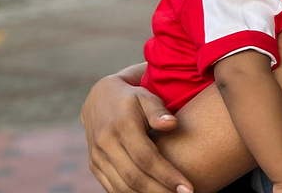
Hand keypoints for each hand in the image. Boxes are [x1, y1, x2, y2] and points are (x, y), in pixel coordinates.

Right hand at [81, 75, 192, 192]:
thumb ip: (159, 111)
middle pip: (134, 177)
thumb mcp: (146, 97)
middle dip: (161, 191)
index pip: (146, 158)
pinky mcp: (94, 165)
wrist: (99, 99)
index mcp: (121, 126)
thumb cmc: (133, 99)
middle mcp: (105, 143)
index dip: (167, 175)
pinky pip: (112, 187)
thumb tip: (172, 123)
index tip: (187, 188)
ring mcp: (97, 156)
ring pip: (122, 186)